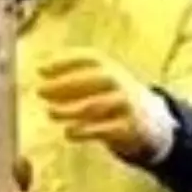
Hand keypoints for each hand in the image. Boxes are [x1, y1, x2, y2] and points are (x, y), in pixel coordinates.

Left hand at [36, 47, 175, 163]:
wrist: (151, 122)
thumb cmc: (111, 96)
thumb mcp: (98, 81)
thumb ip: (72, 77)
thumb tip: (39, 72)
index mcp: (109, 66)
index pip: (87, 58)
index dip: (63, 62)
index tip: (39, 70)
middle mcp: (119, 81)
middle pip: (92, 79)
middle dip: (64, 84)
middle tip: (39, 91)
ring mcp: (126, 103)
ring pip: (96, 105)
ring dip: (70, 110)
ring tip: (50, 113)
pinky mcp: (130, 127)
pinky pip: (106, 128)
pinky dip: (85, 131)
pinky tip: (69, 133)